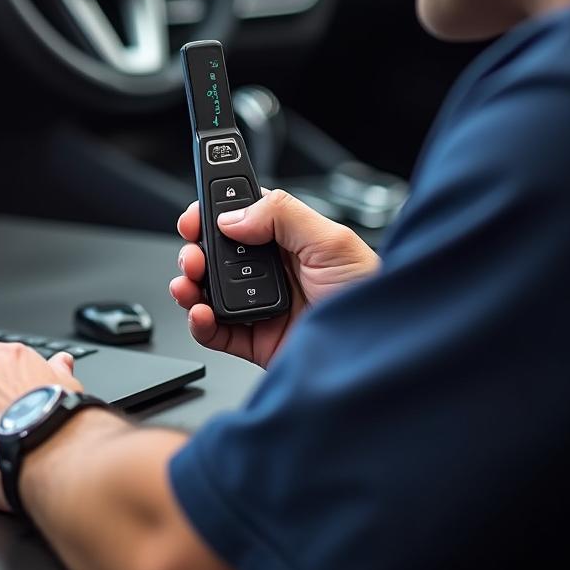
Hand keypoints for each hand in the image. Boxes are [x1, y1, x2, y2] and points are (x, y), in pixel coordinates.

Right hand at [170, 189, 379, 367]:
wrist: (379, 356)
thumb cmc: (371, 295)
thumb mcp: (332, 241)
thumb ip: (283, 215)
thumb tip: (234, 217)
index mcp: (288, 240)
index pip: (240, 218)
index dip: (212, 213)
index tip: (195, 215)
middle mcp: (271, 272)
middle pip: (215, 254)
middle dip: (195, 250)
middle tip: (193, 254)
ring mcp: (260, 307)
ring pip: (207, 291)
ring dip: (189, 284)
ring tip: (189, 283)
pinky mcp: (255, 341)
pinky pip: (214, 331)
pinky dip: (198, 322)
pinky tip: (201, 314)